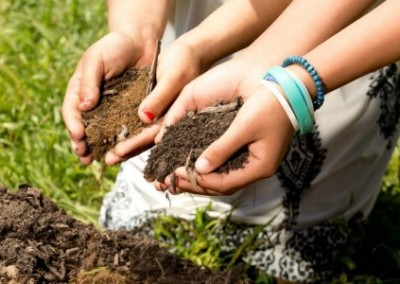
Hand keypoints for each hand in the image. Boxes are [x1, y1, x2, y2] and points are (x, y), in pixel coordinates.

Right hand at [62, 31, 156, 164]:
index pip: (71, 111)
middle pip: (85, 127)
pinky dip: (121, 141)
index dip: (73, 125)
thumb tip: (84, 106)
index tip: (78, 137)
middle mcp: (94, 103)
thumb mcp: (96, 59)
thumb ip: (88, 81)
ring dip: (100, 148)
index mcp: (80, 90)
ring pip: (103, 133)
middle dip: (83, 144)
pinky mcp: (129, 112)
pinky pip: (124, 129)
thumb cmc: (115, 46)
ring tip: (100, 161)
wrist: (141, 43)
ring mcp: (111, 109)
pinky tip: (122, 151)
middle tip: (84, 157)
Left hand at [105, 40, 204, 163]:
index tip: (118, 152)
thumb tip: (144, 117)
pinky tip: (112, 135)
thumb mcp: (173, 77)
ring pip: (141, 135)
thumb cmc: (185, 61)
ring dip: (125, 145)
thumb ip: (160, 97)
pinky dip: (126, 130)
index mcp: (175, 117)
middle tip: (108, 160)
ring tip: (106, 155)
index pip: (153, 135)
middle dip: (127, 151)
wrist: (190, 52)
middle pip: (145, 140)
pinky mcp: (154, 108)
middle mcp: (167, 121)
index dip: (136, 144)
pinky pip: (139, 123)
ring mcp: (161, 116)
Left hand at [154, 59, 294, 194]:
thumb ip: (222, 148)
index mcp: (259, 166)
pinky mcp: (249, 150)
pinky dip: (209, 167)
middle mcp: (256, 168)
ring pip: (222, 177)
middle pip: (221, 184)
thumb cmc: (270, 104)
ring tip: (177, 176)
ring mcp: (254, 160)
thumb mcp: (243, 126)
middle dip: (195, 183)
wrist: (292, 87)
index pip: (223, 183)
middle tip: (170, 181)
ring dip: (200, 178)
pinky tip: (194, 164)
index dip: (198, 180)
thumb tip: (198, 167)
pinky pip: (226, 166)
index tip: (175, 173)